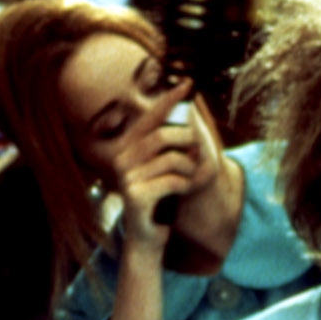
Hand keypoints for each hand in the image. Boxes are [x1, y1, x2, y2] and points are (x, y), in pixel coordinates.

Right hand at [107, 79, 223, 250]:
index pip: (150, 117)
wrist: (148, 235)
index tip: (188, 84)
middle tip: (198, 154)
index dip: (169, 100)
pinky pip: (172, 180)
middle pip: (163, 136)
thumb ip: (170, 143)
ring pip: (171, 159)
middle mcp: (122, 159)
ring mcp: (126, 178)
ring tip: (190, 177)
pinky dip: (185, 185)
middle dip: (188, 142)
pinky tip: (182, 191)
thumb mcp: (166, 166)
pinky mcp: (135, 196)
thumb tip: (187, 111)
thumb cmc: (159, 198)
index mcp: (128, 148)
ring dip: (189, 168)